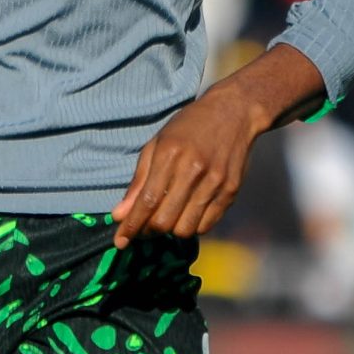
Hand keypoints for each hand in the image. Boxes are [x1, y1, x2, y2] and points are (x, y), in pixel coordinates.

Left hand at [113, 88, 267, 245]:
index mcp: (170, 155)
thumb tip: (120, 214)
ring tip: (167, 217)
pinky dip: (192, 226)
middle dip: (149, 230)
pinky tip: (187, 214)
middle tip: (144, 227)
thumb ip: (138, 181)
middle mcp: (193, 171)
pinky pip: (207, 225)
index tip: (120, 241)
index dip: (131, 226)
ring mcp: (215, 183)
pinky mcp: (231, 192)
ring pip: (185, 228)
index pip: (146, 202)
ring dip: (171, 230)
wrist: (234, 112)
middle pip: (165, 220)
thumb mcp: (157, 144)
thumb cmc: (189, 127)